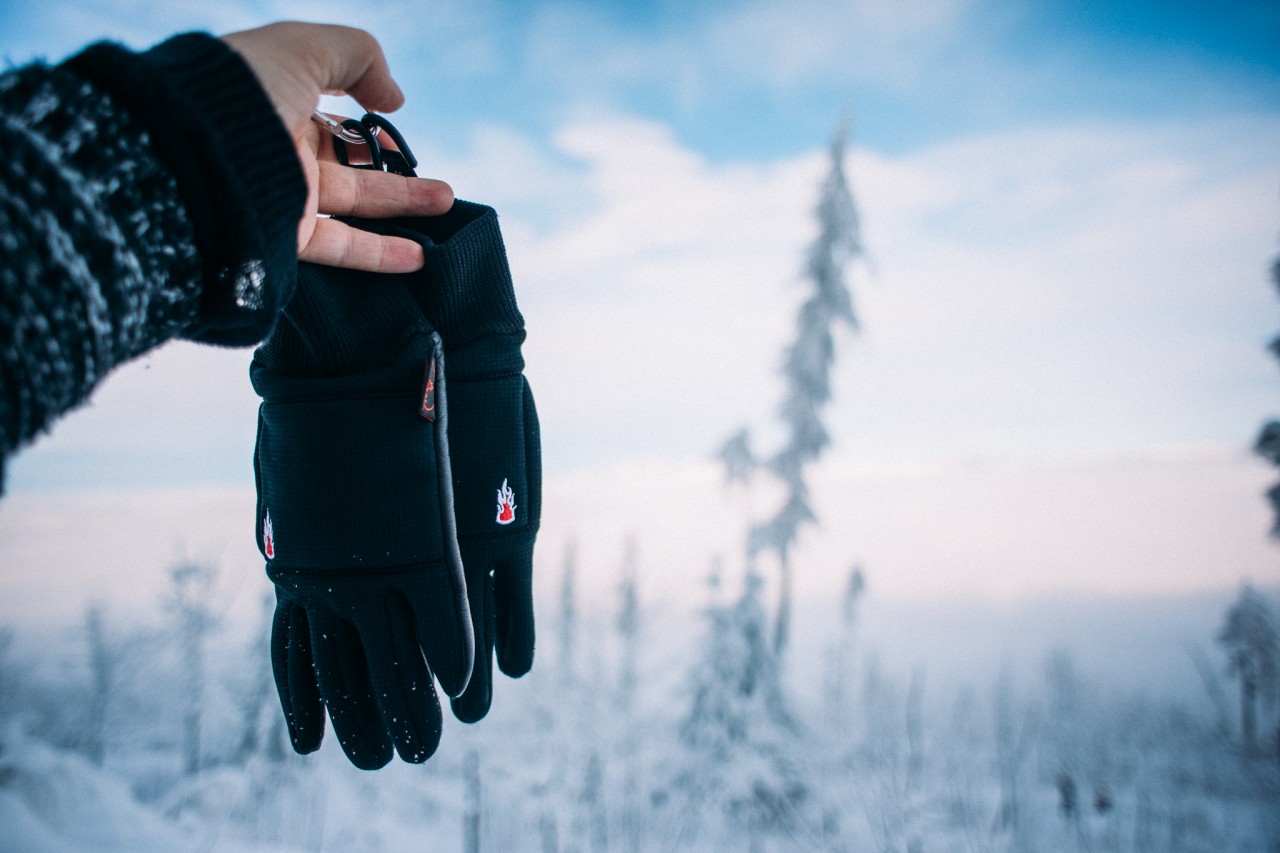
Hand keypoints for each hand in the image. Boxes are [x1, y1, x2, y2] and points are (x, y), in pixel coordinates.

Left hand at [220, 22, 452, 272]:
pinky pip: (338, 246)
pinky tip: (418, 255)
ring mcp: (277, 196)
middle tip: (437, 182)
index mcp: (271, 101)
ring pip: (351, 205)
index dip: (368, 125)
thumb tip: (395, 96)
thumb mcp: (303, 48)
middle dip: (395, 172)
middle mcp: (273, 149)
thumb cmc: (241, 92)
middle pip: (347, 164)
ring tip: (446, 207)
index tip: (399, 131)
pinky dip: (380, 253)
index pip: (328, 117)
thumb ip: (359, 56)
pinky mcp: (280, 238)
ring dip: (402, 208)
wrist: (188, 159)